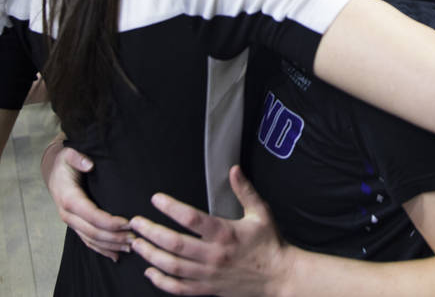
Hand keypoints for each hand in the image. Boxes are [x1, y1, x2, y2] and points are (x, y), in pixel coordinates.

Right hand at [42, 141, 131, 261]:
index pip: (91, 214)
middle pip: (93, 231)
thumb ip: (78, 158)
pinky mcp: (76, 224)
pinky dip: (101, 249)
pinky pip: (88, 241)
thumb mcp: (70, 153)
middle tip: (136, 238)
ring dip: (111, 245)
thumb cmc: (66, 161)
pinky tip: (115, 256)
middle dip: (114, 237)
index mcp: (69, 198)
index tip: (128, 222)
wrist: (54, 170)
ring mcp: (71, 222)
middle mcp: (68, 214)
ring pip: (91, 240)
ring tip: (132, 247)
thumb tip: (89, 164)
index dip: (109, 221)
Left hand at [130, 165, 284, 296]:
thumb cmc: (269, 242)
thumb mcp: (261, 212)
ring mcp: (208, 275)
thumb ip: (245, 190)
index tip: (156, 199)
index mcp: (226, 233)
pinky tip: (149, 271)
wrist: (278, 276)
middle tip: (135, 223)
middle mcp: (213, 255)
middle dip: (151, 232)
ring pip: (171, 266)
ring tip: (136, 244)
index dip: (171, 208)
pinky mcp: (207, 289)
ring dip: (150, 255)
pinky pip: (178, 288)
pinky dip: (160, 281)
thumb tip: (233, 169)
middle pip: (174, 244)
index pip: (192, 218)